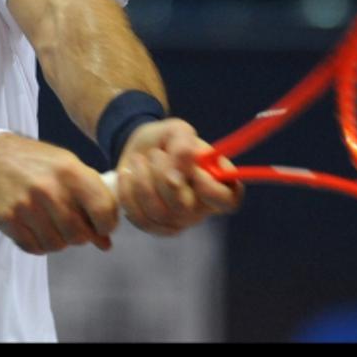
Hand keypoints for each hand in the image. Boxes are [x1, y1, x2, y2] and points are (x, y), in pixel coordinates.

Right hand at [0, 133, 118, 253]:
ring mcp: (26, 205)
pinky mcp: (8, 218)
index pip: (103, 211)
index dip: (107, 225)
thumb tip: (106, 242)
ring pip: (57, 245)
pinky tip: (35, 229)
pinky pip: (34, 248)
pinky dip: (39, 244)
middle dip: (80, 236)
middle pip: (79, 235)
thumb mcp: (69, 168)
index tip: (101, 227)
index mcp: (71, 171)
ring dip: (58, 241)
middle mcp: (49, 188)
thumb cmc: (37, 163)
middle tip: (72, 226)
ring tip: (51, 225)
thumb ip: (91, 200)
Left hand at [114, 118, 242, 235]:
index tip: (194, 170)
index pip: (228, 201)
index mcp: (217, 183)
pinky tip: (128, 174)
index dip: (211, 190)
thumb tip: (182, 166)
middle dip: (163, 176)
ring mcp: (178, 221)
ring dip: (142, 181)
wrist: (140, 150)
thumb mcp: (177, 130)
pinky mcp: (154, 226)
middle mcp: (202, 208)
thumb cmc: (166, 140)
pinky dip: (128, 192)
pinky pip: (139, 217)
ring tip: (139, 160)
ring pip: (159, 214)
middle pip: (185, 209)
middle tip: (156, 153)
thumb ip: (183, 144)